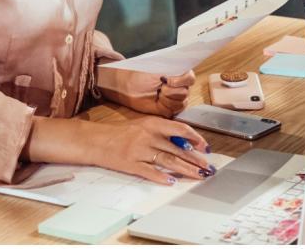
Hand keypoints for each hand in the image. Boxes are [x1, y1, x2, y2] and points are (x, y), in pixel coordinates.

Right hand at [91, 115, 213, 184]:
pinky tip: (171, 182)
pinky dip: (161, 177)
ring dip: (185, 169)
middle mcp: (148, 136)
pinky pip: (149, 172)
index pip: (180, 129)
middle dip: (195, 159)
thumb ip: (162, 131)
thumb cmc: (120, 133)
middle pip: (177, 149)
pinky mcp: (130, 164)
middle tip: (207, 167)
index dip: (195, 138)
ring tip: (198, 175)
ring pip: (168, 160)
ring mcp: (139, 151)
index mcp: (152, 123)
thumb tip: (184, 142)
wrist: (96, 140)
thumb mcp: (143, 125)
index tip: (205, 147)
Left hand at [96, 67, 195, 117]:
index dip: (181, 81)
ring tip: (157, 94)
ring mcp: (175, 98)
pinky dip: (165, 107)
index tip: (167, 80)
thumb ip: (171, 67)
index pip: (190, 78)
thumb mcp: (154, 66)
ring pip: (181, 103)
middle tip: (159, 88)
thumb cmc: (139, 73)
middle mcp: (180, 86)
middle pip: (186, 93)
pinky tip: (157, 102)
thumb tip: (181, 66)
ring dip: (167, 100)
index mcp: (179, 72)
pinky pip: (173, 111)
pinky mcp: (169, 109)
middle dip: (171, 92)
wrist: (126, 85)